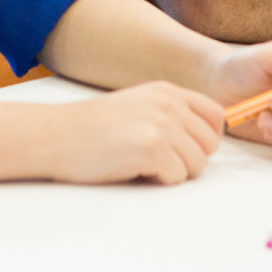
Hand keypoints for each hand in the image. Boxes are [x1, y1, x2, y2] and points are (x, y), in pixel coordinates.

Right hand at [44, 81, 224, 184]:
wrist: (56, 136)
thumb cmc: (94, 128)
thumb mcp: (139, 105)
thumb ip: (171, 113)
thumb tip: (206, 139)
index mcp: (167, 91)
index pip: (215, 115)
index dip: (205, 139)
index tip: (185, 149)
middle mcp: (169, 104)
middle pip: (210, 144)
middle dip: (189, 159)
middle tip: (157, 159)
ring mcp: (162, 125)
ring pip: (197, 164)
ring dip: (173, 172)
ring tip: (142, 163)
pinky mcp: (152, 148)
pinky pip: (177, 177)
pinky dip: (158, 180)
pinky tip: (134, 169)